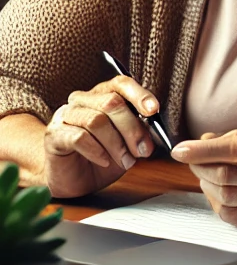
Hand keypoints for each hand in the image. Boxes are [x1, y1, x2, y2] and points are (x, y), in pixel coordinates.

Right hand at [43, 76, 157, 198]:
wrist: (74, 180)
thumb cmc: (104, 156)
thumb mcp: (128, 142)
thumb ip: (140, 130)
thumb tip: (154, 128)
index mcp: (103, 95)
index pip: (121, 83)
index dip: (139, 95)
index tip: (153, 110)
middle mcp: (83, 100)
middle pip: (112, 103)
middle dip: (132, 128)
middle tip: (143, 150)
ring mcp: (66, 115)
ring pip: (97, 121)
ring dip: (116, 144)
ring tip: (125, 160)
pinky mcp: (54, 134)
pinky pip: (79, 137)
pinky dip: (97, 151)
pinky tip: (104, 161)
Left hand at [171, 129, 236, 227]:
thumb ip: (223, 139)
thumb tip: (196, 146)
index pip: (235, 149)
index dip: (204, 150)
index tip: (179, 150)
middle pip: (225, 175)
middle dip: (199, 167)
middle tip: (191, 159)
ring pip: (223, 196)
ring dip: (205, 183)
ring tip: (208, 173)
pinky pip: (225, 211)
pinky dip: (214, 198)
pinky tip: (218, 189)